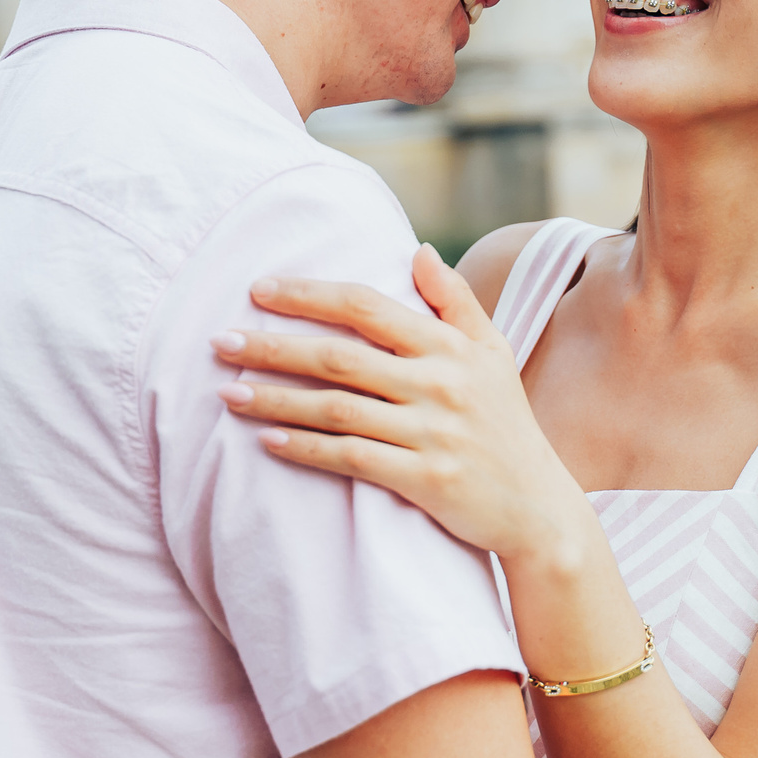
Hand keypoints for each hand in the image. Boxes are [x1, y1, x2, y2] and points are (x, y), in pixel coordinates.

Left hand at [213, 245, 593, 573]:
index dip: (309, 295)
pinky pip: (351, 458)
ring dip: (275, 399)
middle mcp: (440, 384)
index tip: (258, 290)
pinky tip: (267, 441)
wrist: (538, 506)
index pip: (367, 306)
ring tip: (227, 392)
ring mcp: (432, 433)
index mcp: (449, 346)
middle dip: (272, 346)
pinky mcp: (425, 479)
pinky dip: (304, 448)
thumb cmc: (506, 423)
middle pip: (339, 356)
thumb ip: (454, 301)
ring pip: (335, 409)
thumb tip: (417, 251)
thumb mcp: (493, 353)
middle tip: (220, 341)